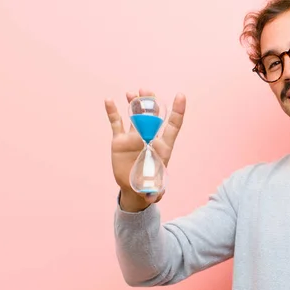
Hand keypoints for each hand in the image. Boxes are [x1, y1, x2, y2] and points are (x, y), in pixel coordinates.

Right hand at [104, 88, 185, 209]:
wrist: (134, 188)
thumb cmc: (150, 186)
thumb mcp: (154, 191)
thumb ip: (154, 192)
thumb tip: (152, 199)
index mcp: (163, 147)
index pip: (173, 126)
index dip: (178, 111)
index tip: (181, 95)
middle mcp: (149, 138)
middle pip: (152, 116)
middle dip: (150, 103)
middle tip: (146, 91)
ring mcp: (134, 138)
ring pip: (135, 116)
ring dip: (134, 104)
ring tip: (132, 93)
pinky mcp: (119, 141)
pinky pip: (116, 123)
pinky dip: (113, 111)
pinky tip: (109, 100)